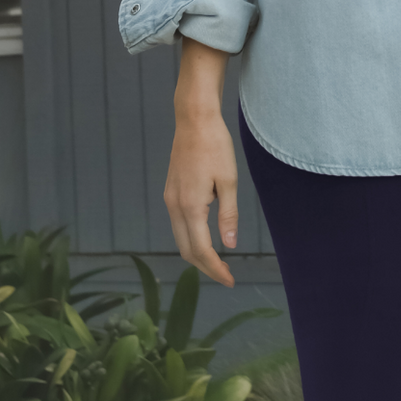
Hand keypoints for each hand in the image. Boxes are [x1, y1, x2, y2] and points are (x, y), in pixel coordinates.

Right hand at [163, 106, 237, 287]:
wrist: (194, 121)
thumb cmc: (215, 146)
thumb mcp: (228, 181)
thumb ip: (228, 215)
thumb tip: (229, 245)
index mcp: (191, 206)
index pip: (201, 249)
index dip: (215, 269)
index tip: (230, 280)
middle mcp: (175, 206)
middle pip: (186, 250)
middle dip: (206, 267)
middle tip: (226, 276)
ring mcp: (170, 199)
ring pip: (180, 238)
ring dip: (197, 254)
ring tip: (219, 263)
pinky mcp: (171, 192)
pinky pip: (179, 225)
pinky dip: (191, 239)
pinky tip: (206, 240)